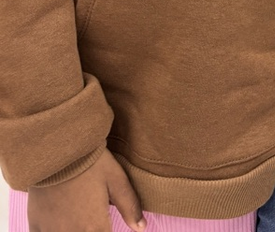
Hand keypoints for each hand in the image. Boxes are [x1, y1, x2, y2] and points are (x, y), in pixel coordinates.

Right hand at [27, 149, 144, 231]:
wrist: (57, 149)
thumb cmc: (90, 162)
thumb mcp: (116, 179)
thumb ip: (130, 206)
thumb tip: (141, 228)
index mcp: (94, 226)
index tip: (104, 224)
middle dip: (91, 230)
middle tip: (92, 218)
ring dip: (73, 231)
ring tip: (78, 220)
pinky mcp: (35, 226)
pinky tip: (58, 224)